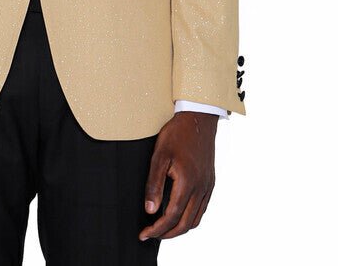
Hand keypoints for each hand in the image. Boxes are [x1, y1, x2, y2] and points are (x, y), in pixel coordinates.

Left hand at [139, 111, 217, 241]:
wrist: (198, 119)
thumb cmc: (177, 134)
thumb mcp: (159, 156)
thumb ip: (154, 184)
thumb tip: (150, 210)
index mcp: (188, 183)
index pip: (171, 217)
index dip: (157, 229)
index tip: (144, 234)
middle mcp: (201, 189)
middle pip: (185, 224)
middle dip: (167, 234)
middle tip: (151, 235)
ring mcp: (207, 186)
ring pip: (195, 219)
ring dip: (179, 228)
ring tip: (163, 228)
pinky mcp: (210, 182)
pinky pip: (202, 209)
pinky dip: (190, 218)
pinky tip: (179, 214)